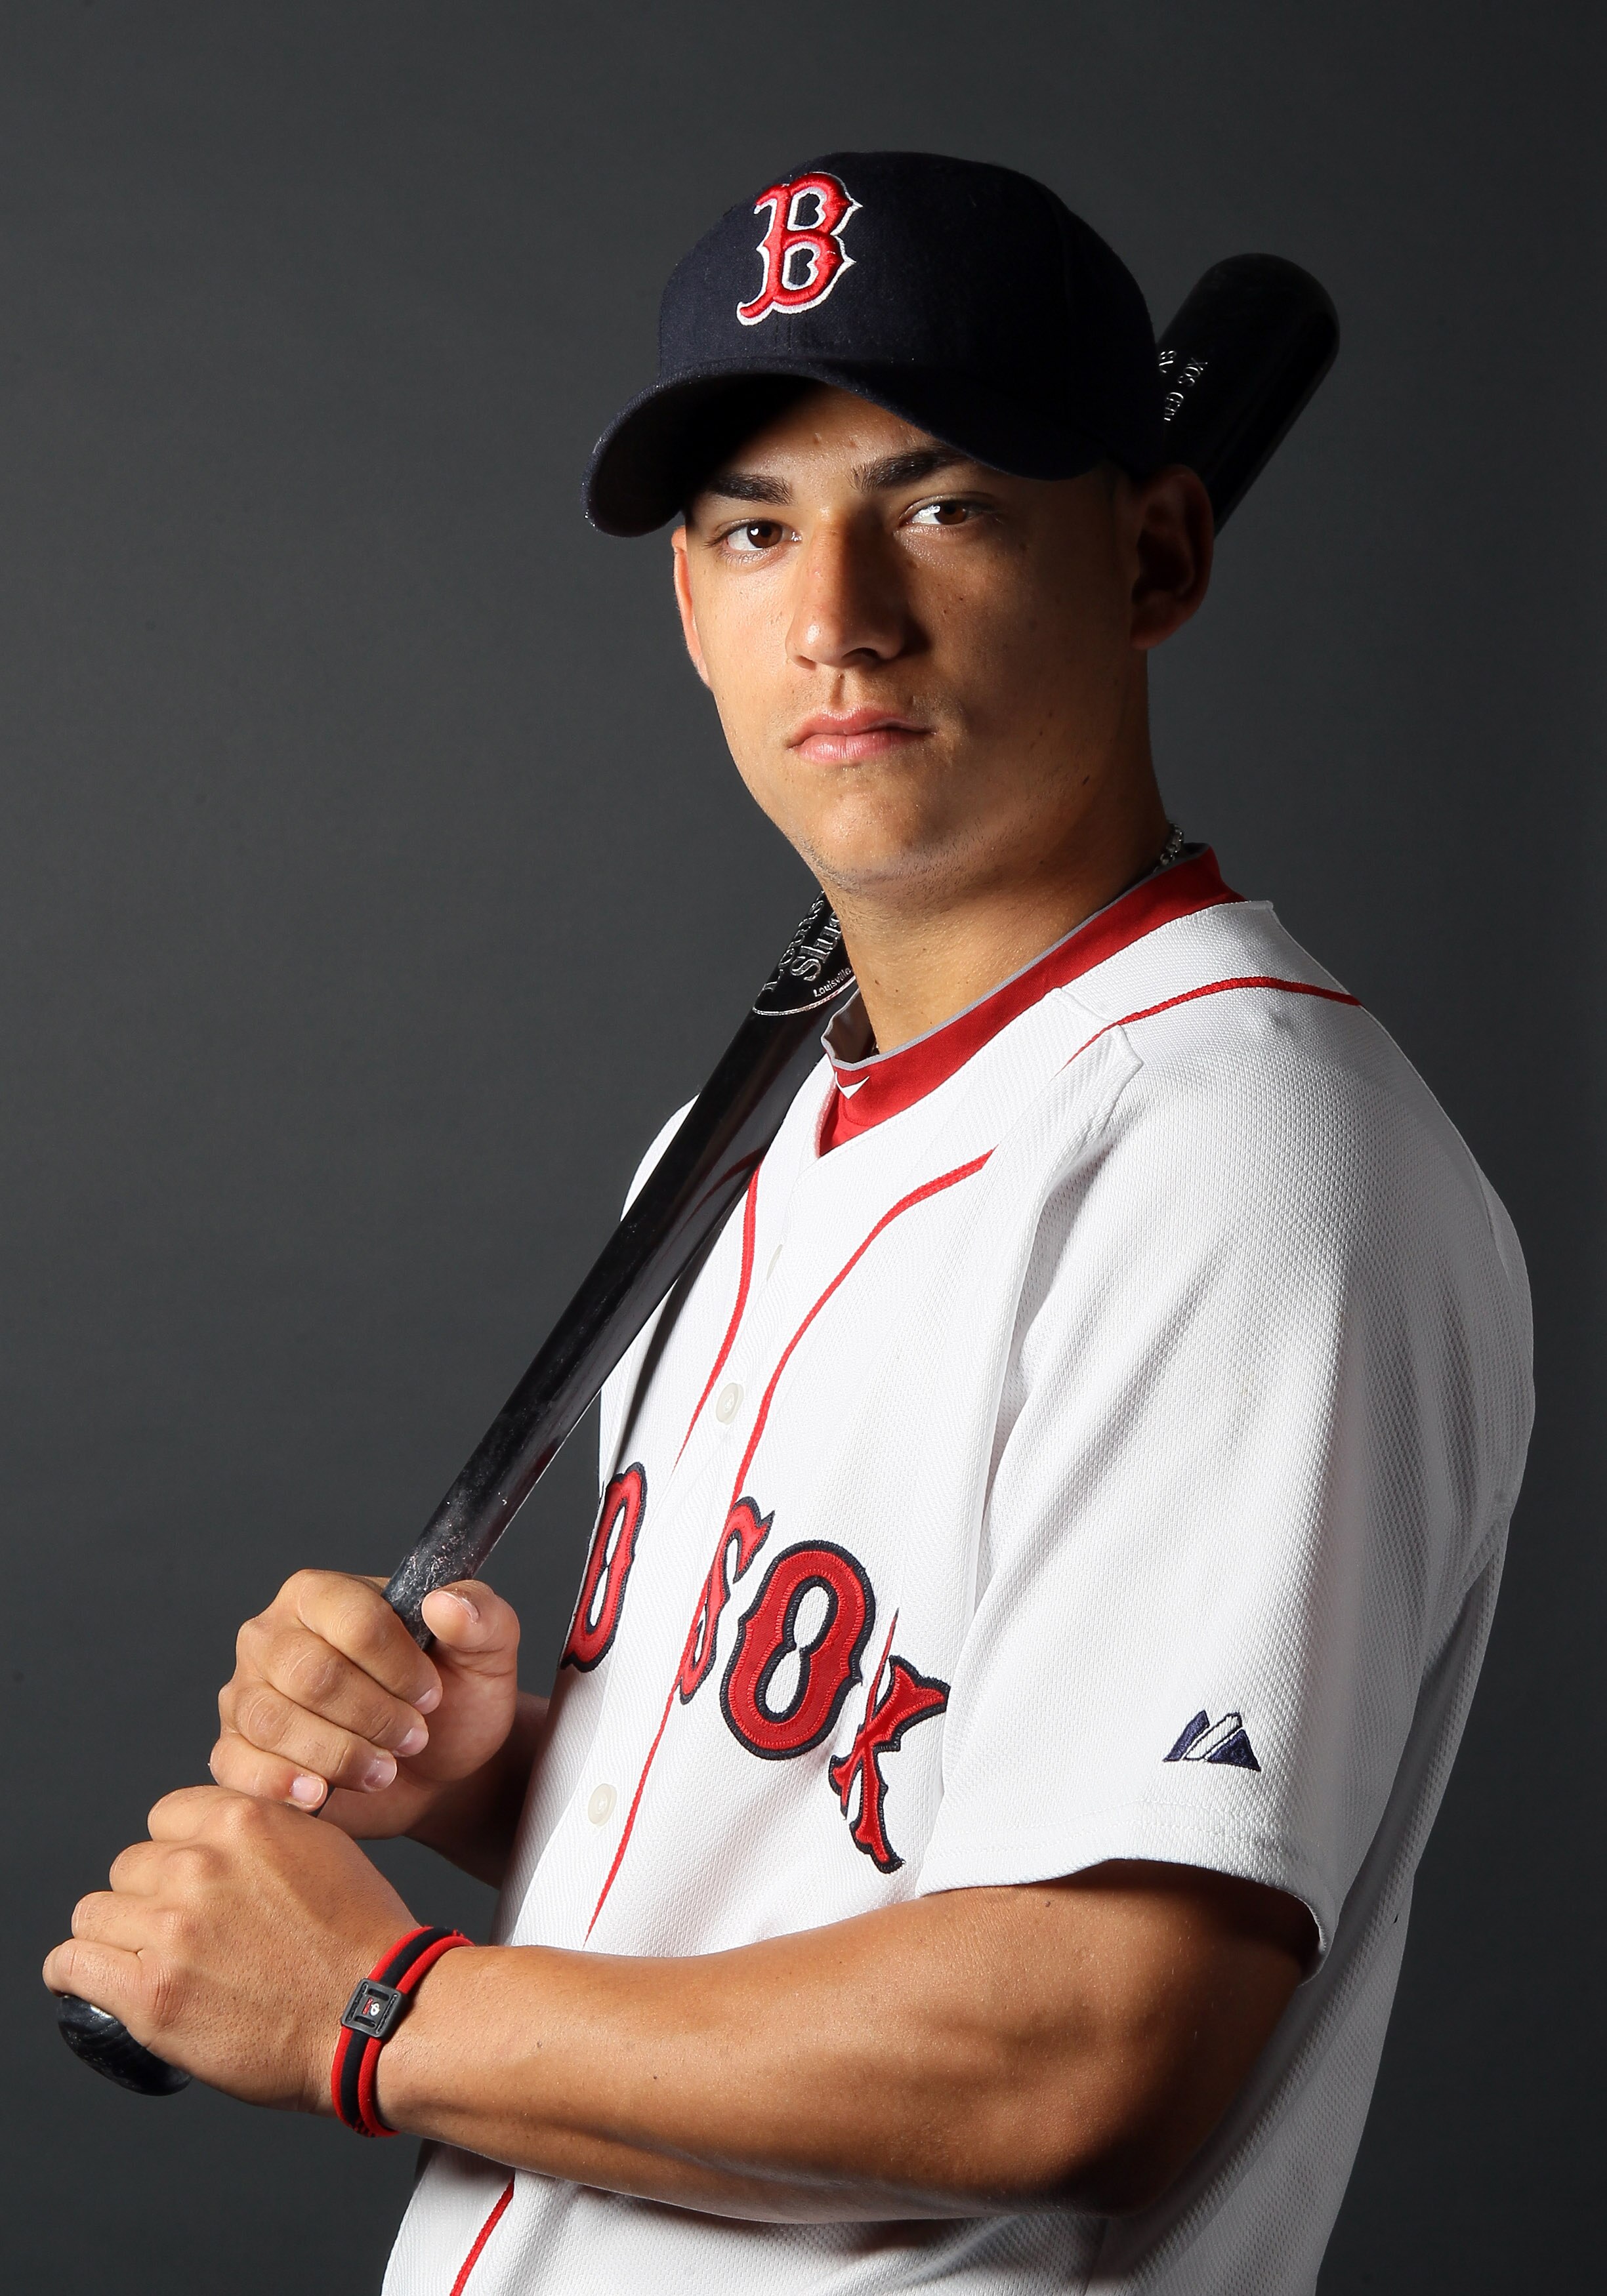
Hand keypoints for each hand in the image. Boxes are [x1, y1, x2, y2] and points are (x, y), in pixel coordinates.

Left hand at [43, 1786, 416, 2107]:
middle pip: (128, 1866)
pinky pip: (71, 1964)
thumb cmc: (361, 1941)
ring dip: (114, 1936)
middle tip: (178, 1934)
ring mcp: (170, 1929)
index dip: (176, 1852)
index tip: (185, 1882)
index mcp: (242, 1820)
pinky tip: (93, 1980)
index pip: (164, 1818)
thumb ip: (266, 1831)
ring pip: (94, 1913)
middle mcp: (199, 1866)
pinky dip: (75, 1973)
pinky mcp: (149, 1992)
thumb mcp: (323, 1847)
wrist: (376, 2016)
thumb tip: (224, 1833)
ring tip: (139, 1961)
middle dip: (148, 1897)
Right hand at [212, 1570, 520, 1836]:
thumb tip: (445, 1603)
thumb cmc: (453, 1701)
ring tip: (384, 1769)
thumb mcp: (487, 1654)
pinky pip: (239, 1765)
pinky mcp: (235, 1751)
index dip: (398, 1665)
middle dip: (374, 1716)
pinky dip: (282, 1784)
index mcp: (322, 1594)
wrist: (436, 1770)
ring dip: (341, 1755)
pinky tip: (320, 1795)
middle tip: (413, 1738)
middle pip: (311, 1674)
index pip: (351, 1618)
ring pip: (275, 1722)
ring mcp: (246, 1694)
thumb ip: (481, 1617)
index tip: (431, 1696)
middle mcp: (271, 1636)